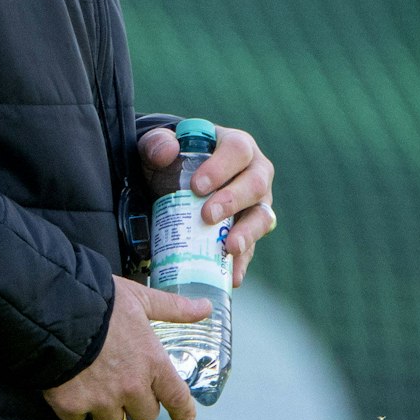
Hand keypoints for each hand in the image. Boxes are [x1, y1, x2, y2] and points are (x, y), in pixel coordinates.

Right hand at [43, 277, 209, 419]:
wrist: (55, 309)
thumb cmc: (102, 301)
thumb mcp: (141, 299)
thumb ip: (173, 309)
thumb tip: (206, 308)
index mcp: (152, 363)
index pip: (177, 399)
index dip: (183, 413)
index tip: (184, 419)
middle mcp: (131, 388)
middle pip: (145, 415)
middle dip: (137, 402)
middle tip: (123, 382)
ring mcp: (101, 400)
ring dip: (107, 407)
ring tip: (95, 383)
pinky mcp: (72, 405)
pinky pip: (77, 418)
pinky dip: (75, 406)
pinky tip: (69, 384)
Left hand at [139, 123, 276, 287]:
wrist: (176, 182)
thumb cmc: (175, 159)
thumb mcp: (159, 146)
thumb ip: (156, 143)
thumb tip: (167, 151)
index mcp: (237, 146)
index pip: (237, 150)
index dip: (221, 167)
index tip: (196, 186)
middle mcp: (255, 172)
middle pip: (256, 184)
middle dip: (233, 201)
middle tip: (207, 216)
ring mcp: (257, 203)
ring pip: (263, 216)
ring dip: (248, 233)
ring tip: (230, 247)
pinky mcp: (251, 230)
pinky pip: (253, 247)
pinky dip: (243, 262)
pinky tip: (232, 276)